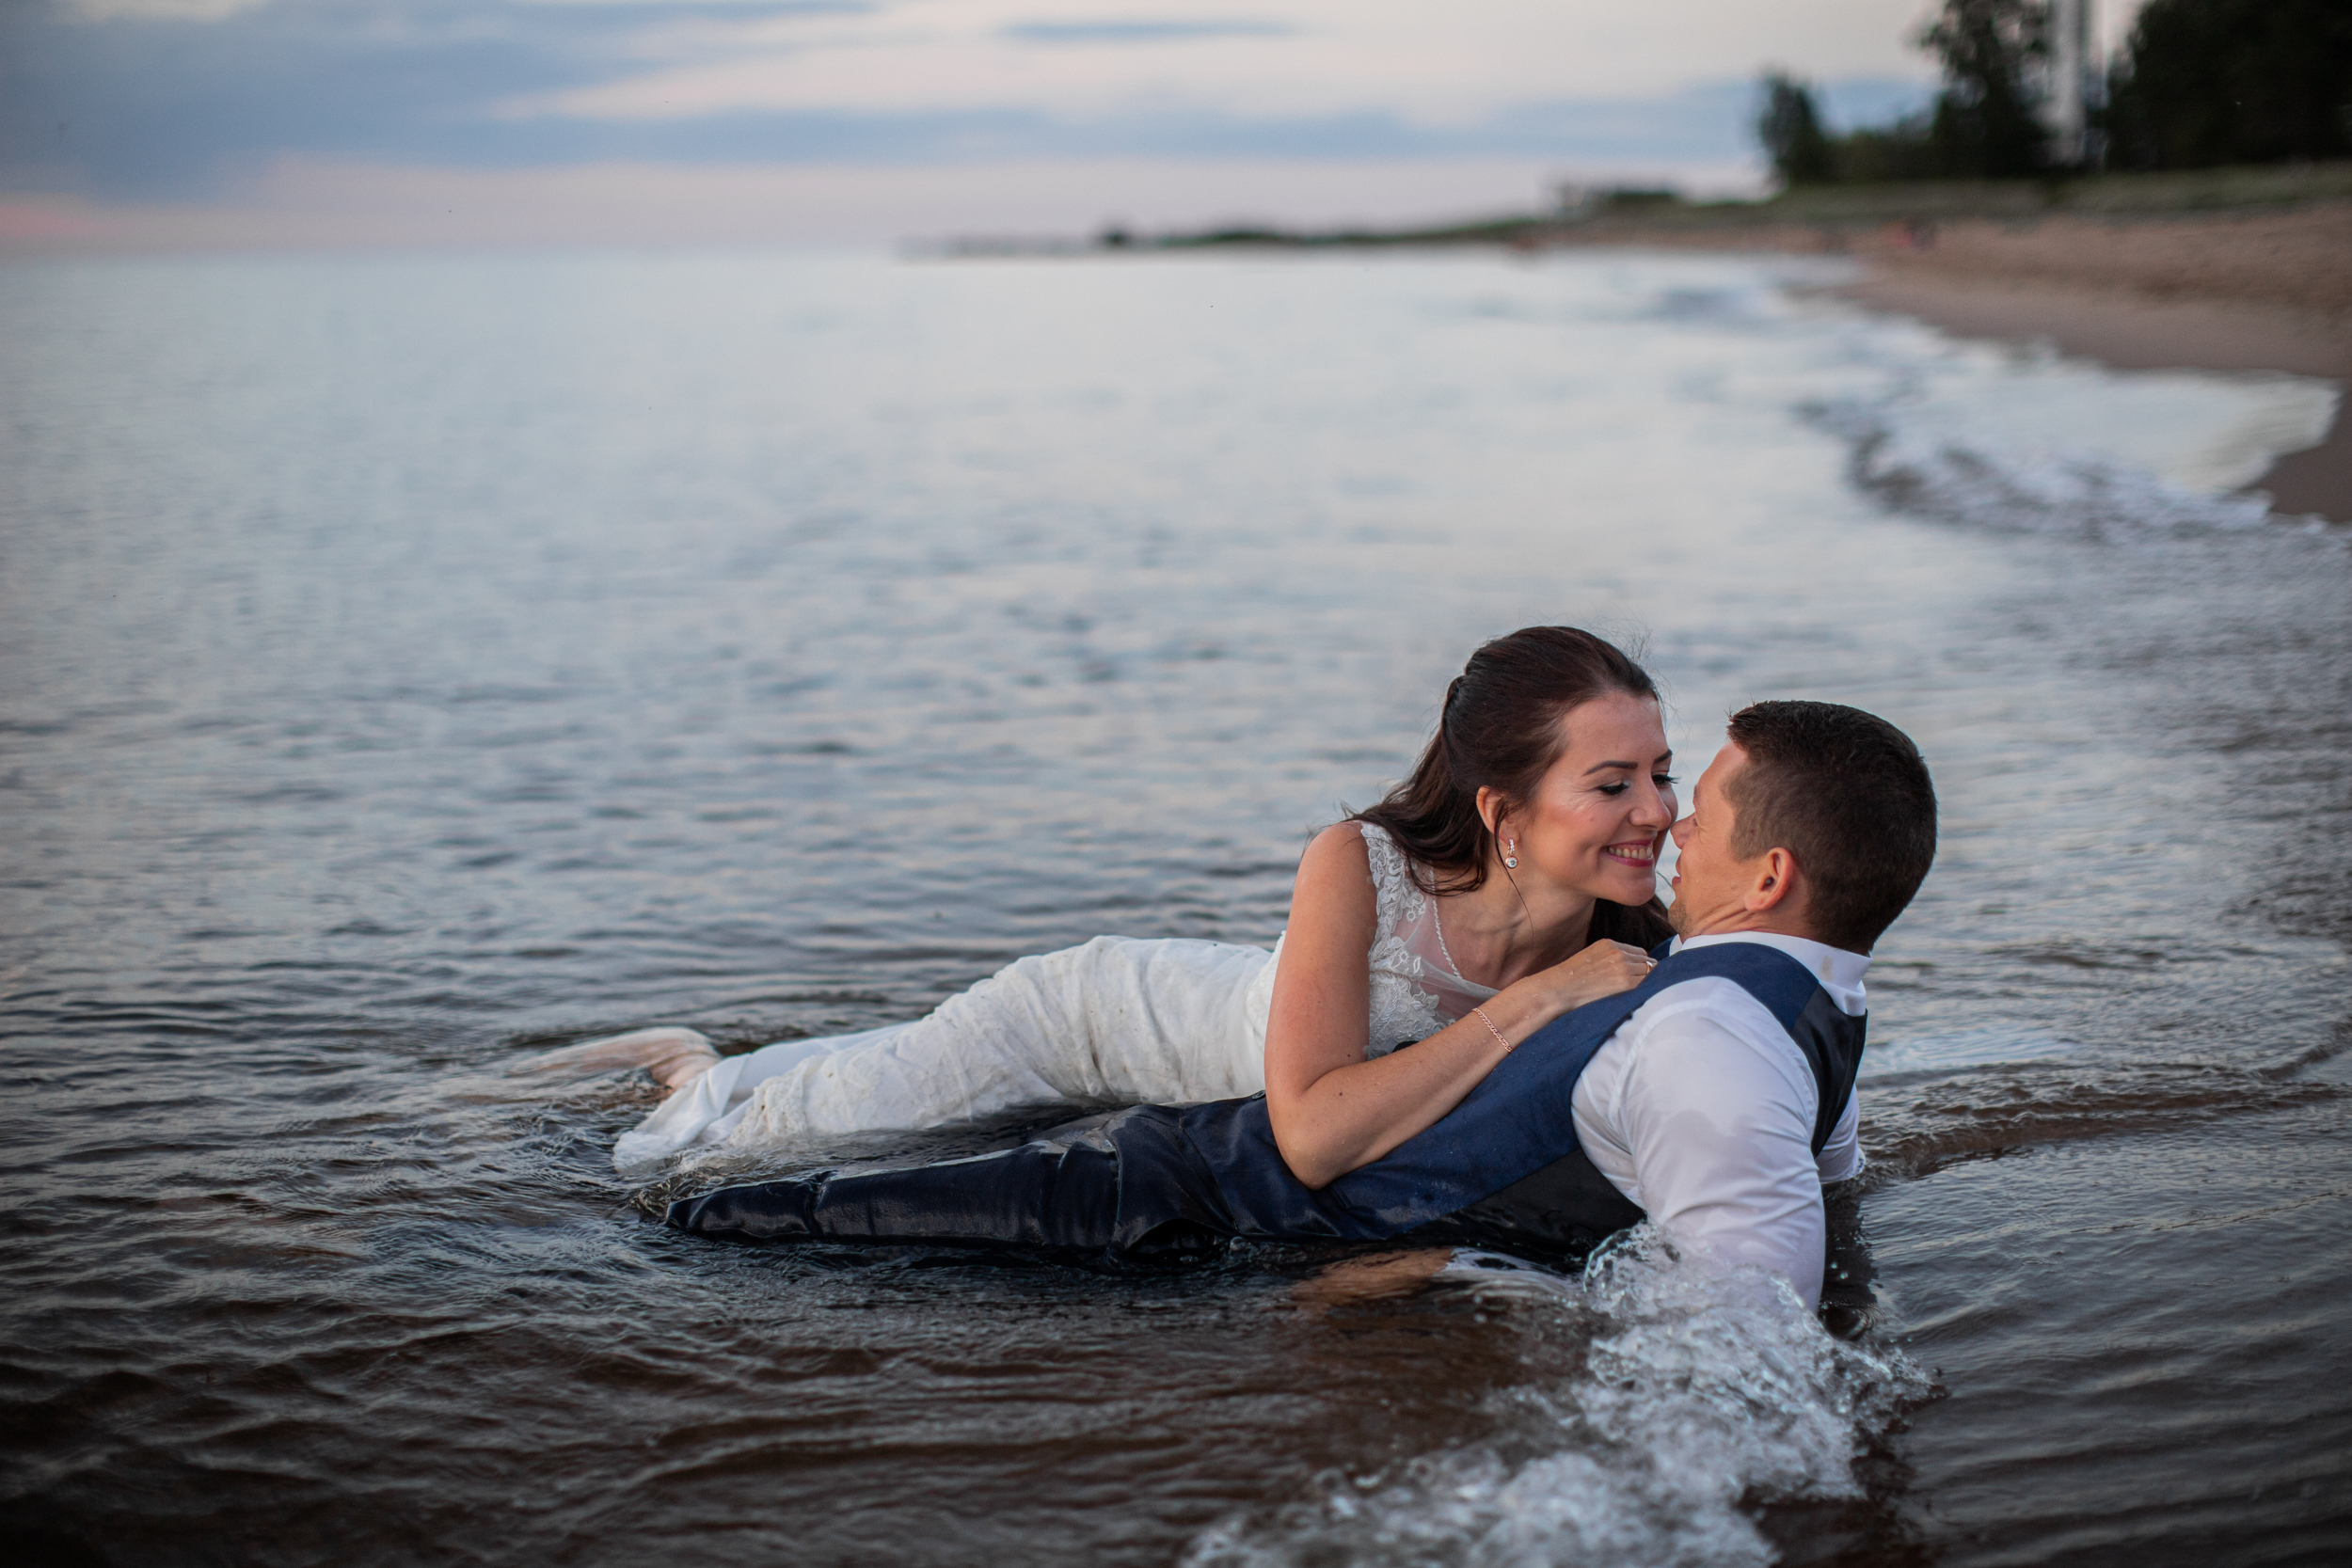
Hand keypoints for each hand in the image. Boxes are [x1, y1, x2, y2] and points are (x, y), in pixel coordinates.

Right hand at [1540, 939, 1656, 1010]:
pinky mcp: (1625, 983)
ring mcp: (1623, 967)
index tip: (1635, 975)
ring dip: (1646, 981)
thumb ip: (1608, 956)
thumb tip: (1626, 967)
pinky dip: (1645, 989)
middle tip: (1637, 986)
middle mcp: (1619, 953)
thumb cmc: (1570, 977)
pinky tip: (1636, 996)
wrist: (1560, 988)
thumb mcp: (1590, 956)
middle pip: (1647, 961)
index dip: (1639, 964)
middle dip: (1645, 972)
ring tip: (1636, 992)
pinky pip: (1646, 984)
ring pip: (1649, 972)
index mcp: (1609, 944)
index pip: (1638, 952)